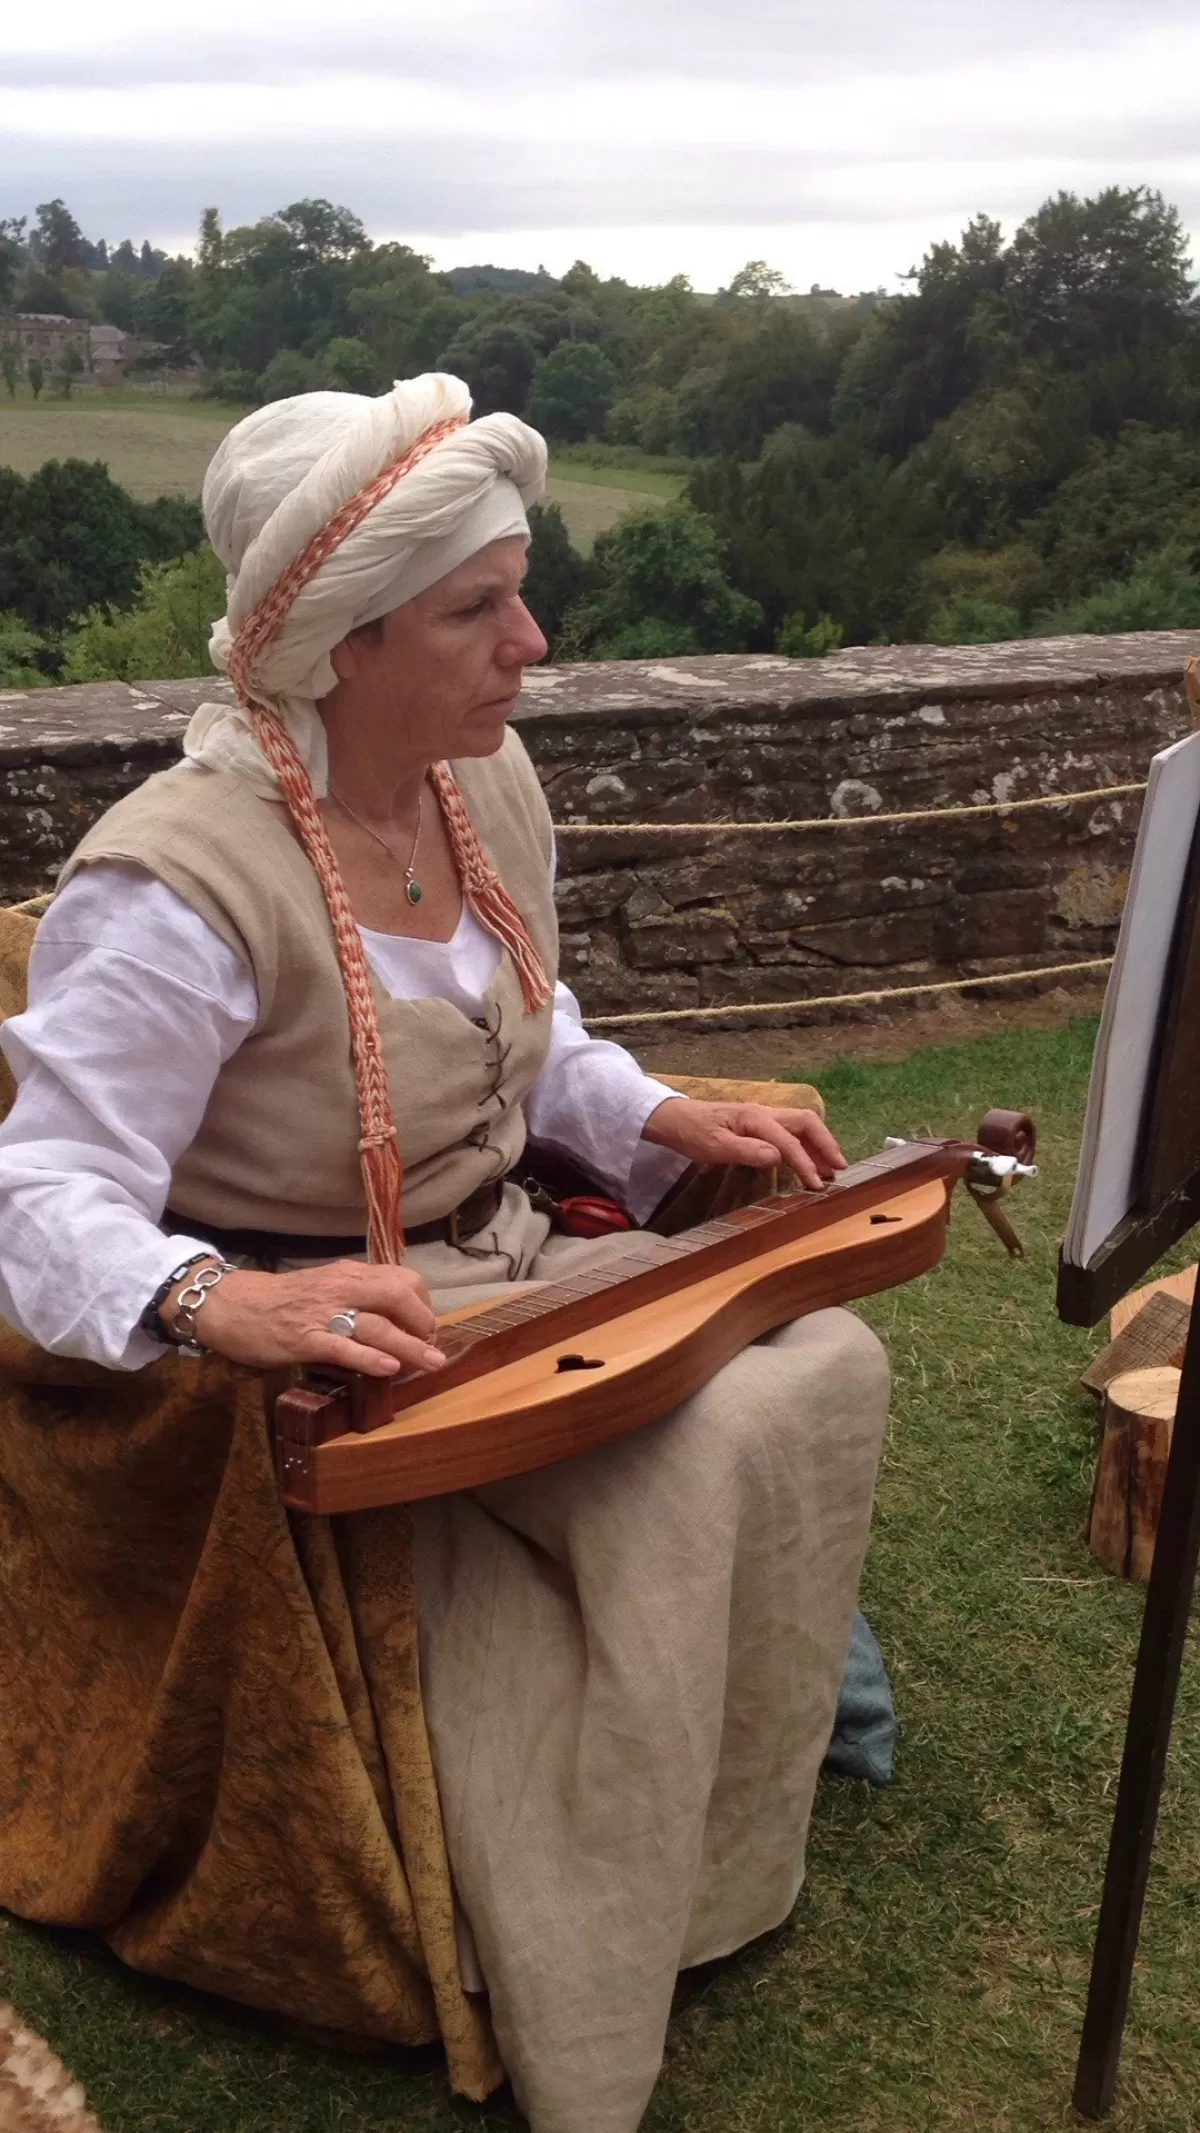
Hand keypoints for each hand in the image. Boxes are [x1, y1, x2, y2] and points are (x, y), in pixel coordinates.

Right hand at [161, 1258, 445, 1379]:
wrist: (232, 1305)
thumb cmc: (281, 1301)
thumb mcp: (326, 1289)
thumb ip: (357, 1298)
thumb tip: (395, 1320)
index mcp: (349, 1274)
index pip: (403, 1279)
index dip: (422, 1305)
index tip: (427, 1328)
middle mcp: (341, 1288)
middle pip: (397, 1295)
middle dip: (423, 1322)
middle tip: (432, 1348)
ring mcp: (323, 1313)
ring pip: (377, 1325)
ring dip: (409, 1345)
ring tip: (431, 1362)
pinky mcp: (304, 1339)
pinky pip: (344, 1347)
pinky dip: (370, 1357)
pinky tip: (389, 1368)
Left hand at [640, 1099, 845, 1190]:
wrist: (674, 1118)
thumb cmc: (691, 1132)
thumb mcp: (714, 1146)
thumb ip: (746, 1151)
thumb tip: (778, 1157)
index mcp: (755, 1118)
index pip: (789, 1140)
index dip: (805, 1162)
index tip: (816, 1184)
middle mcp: (765, 1113)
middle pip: (806, 1122)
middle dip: (826, 1144)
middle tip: (840, 1168)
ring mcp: (763, 1117)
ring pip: (801, 1126)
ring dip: (819, 1145)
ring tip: (831, 1169)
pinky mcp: (759, 1125)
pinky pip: (790, 1132)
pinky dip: (805, 1145)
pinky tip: (808, 1162)